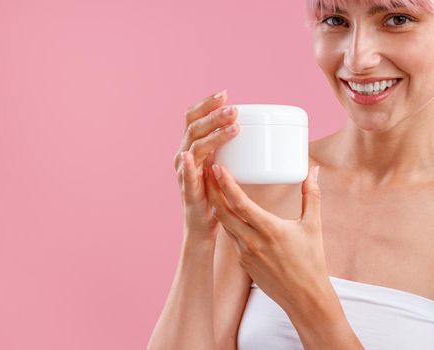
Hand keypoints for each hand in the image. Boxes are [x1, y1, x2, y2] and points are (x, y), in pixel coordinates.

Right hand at [174, 90, 239, 241]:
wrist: (202, 224)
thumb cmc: (214, 191)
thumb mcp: (219, 162)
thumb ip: (227, 145)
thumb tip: (250, 127)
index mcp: (191, 146)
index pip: (193, 118)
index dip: (206, 104)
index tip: (224, 94)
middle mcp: (184, 156)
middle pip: (194, 128)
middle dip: (214, 116)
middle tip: (234, 109)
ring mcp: (184, 173)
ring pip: (194, 147)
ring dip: (213, 136)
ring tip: (233, 128)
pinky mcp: (188, 191)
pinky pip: (186, 176)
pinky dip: (188, 166)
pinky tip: (192, 157)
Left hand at [204, 163, 328, 310]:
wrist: (305, 298)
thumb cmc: (312, 262)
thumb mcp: (313, 226)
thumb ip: (311, 196)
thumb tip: (313, 171)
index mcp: (269, 230)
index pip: (240, 203)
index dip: (225, 184)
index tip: (217, 168)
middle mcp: (253, 241)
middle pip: (222, 212)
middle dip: (211, 191)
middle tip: (206, 172)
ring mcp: (245, 254)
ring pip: (224, 225)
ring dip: (216, 206)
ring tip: (212, 188)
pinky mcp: (244, 263)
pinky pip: (231, 238)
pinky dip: (226, 222)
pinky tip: (226, 213)